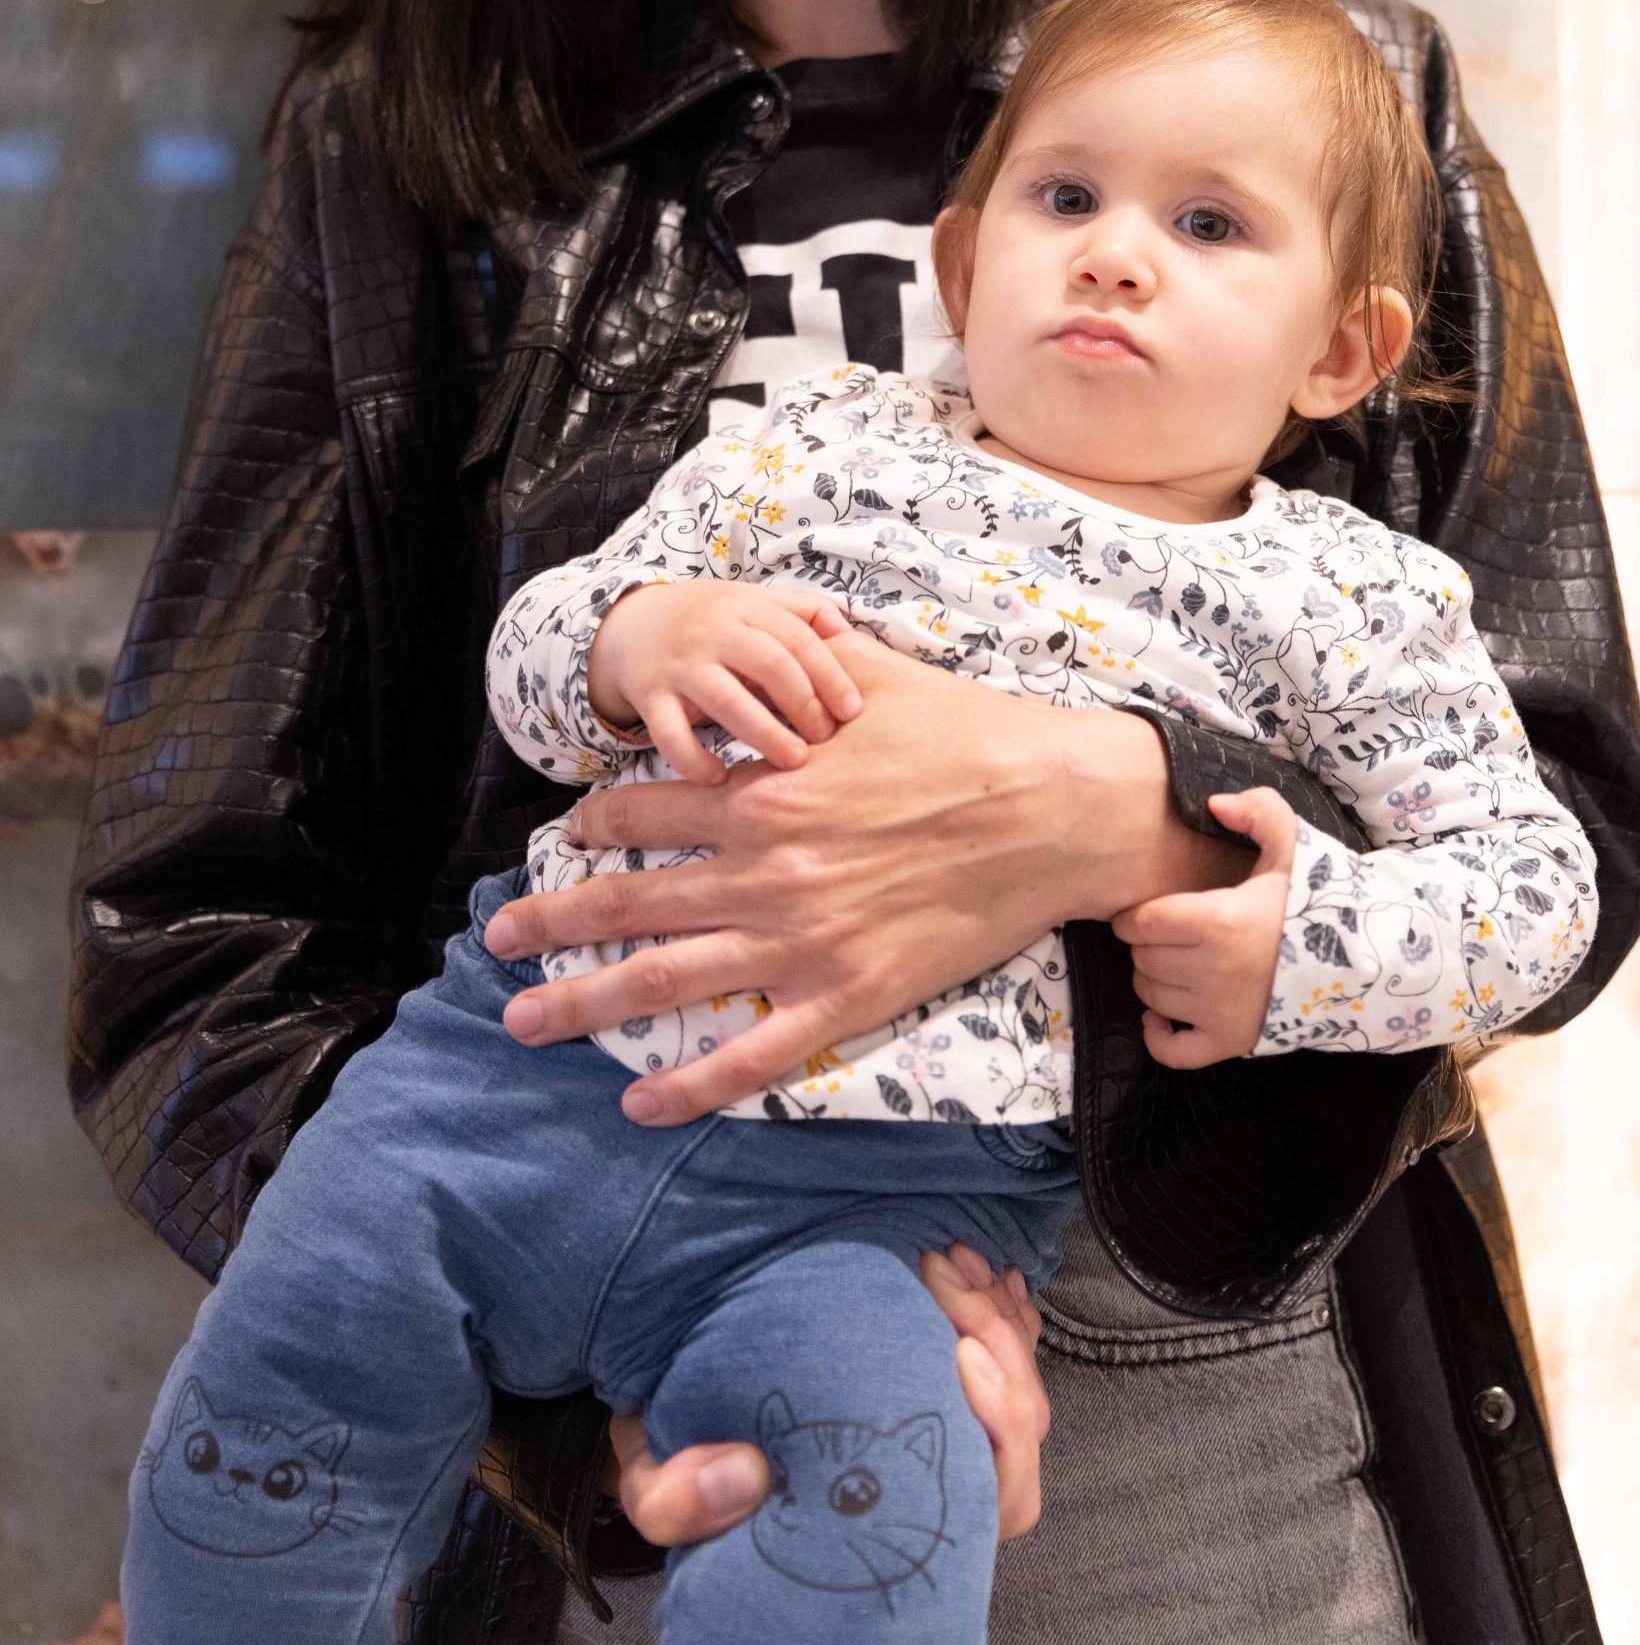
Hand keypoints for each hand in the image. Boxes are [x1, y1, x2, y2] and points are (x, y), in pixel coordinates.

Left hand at [487, 633, 1246, 1115]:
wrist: (1053, 807)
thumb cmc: (966, 735)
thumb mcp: (870, 677)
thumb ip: (803, 663)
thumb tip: (776, 626)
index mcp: (760, 789)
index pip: (641, 807)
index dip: (593, 823)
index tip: (568, 836)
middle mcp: (762, 868)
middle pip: (623, 900)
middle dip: (548, 922)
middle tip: (496, 941)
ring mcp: (800, 939)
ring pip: (661, 980)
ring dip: (580, 1003)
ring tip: (522, 1021)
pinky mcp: (848, 996)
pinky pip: (750, 1054)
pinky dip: (688, 1085)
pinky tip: (639, 1103)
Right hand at [586, 580, 862, 783]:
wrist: (633, 623)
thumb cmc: (711, 619)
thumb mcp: (755, 601)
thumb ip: (804, 612)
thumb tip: (854, 634)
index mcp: (747, 608)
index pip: (798, 639)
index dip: (830, 675)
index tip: (852, 710)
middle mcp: (714, 633)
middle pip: (769, 664)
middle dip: (804, 703)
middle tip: (826, 738)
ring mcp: (681, 666)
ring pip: (726, 700)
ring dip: (764, 734)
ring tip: (793, 762)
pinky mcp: (650, 697)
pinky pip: (670, 734)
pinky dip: (694, 760)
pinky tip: (719, 778)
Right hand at [602, 1242, 1049, 1545]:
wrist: (663, 1403)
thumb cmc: (675, 1449)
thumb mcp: (658, 1479)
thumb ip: (679, 1499)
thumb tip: (741, 1477)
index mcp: (882, 1522)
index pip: (990, 1497)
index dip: (998, 1427)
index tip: (960, 1351)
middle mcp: (924, 1484)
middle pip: (1020, 1431)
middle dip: (1000, 1341)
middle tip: (943, 1268)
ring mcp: (933, 1423)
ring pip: (1017, 1379)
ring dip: (993, 1309)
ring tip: (945, 1255)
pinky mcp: (927, 1369)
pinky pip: (999, 1340)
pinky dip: (995, 1298)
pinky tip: (965, 1258)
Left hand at [1112, 787, 1295, 1066]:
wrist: (1360, 963)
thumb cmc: (1316, 904)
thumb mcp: (1294, 848)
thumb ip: (1258, 812)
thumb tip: (1212, 804)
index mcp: (1218, 921)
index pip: (1140, 921)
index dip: (1133, 915)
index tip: (1144, 911)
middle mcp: (1212, 971)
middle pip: (1142, 959)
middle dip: (1147, 945)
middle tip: (1169, 936)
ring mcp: (1220, 1013)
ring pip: (1151, 996)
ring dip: (1154, 981)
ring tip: (1177, 964)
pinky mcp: (1230, 1043)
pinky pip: (1172, 1051)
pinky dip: (1158, 1035)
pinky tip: (1162, 1016)